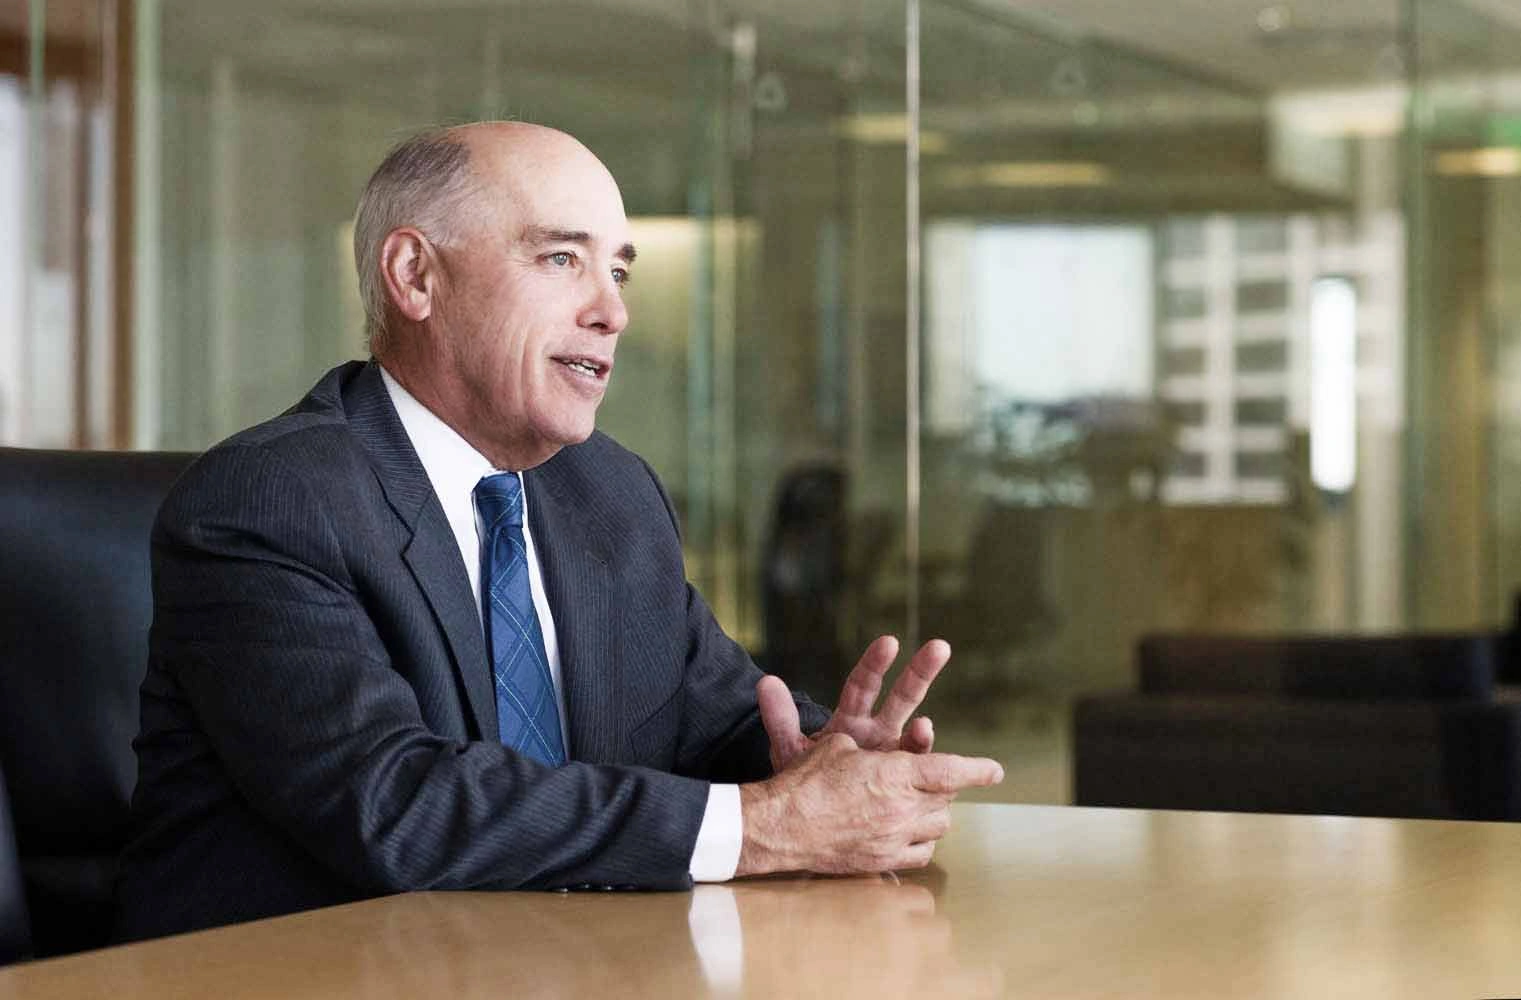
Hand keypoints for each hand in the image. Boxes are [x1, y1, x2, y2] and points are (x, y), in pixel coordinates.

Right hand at [735, 733, 1003, 876]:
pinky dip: (921, 843)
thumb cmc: (804, 780)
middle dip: (946, 789)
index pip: (950, 771)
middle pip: (946, 800)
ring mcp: (894, 839)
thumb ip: (867, 747)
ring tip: (922, 805)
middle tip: (938, 781)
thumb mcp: (838, 746)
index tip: (996, 771)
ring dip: (935, 814)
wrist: (779, 826)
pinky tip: (910, 834)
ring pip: (938, 828)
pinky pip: (919, 855)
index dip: (977, 769)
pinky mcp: (882, 862)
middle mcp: (902, 808)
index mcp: (895, 773)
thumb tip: (874, 750)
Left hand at [759, 635, 947, 771]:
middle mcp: (876, 733)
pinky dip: (922, 770)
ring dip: (923, 732)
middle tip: (939, 648)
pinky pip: (917, 775)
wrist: (813, 821)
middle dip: (920, 672)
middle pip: (901, 697)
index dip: (875, 664)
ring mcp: (893, 759)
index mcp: (850, 720)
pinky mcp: (902, 784)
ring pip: (917, 736)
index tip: (888, 643)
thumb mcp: (789, 751)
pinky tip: (929, 771)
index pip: (863, 685)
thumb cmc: (803, 783)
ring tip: (924, 727)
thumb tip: (765, 682)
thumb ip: (780, 719)